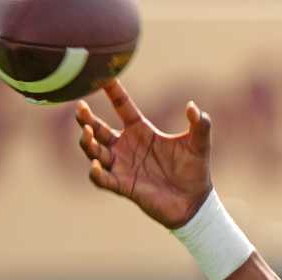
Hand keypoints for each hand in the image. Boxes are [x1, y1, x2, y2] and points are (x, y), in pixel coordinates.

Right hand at [76, 81, 212, 229]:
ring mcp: (123, 166)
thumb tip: (193, 107)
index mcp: (141, 131)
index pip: (122, 105)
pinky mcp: (124, 186)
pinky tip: (96, 167)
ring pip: (94, 152)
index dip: (112, 90)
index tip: (101, 74)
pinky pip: (103, 180)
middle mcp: (126, 146)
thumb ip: (200, 125)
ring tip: (88, 133)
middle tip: (81, 109)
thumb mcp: (199, 145)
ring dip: (87, 142)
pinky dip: (96, 174)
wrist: (194, 202)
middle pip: (98, 128)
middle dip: (86, 119)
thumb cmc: (194, 170)